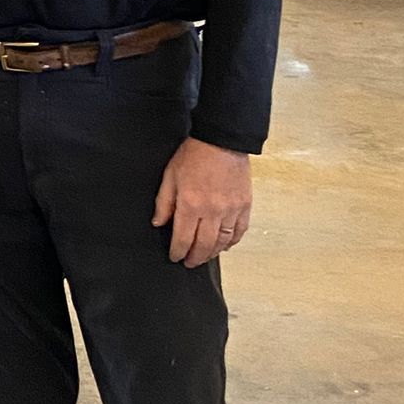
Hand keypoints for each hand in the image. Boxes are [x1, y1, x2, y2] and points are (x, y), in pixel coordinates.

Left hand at [152, 137, 251, 267]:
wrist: (222, 140)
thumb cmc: (194, 154)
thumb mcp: (170, 176)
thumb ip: (164, 202)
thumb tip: (159, 223)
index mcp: (191, 205)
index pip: (183, 239)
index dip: (178, 252)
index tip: (175, 257)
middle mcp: (212, 211)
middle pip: (203, 246)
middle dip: (195, 258)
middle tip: (189, 263)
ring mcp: (231, 210)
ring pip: (222, 242)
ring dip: (212, 253)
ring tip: (204, 256)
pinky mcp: (244, 205)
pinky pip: (239, 231)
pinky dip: (232, 242)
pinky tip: (225, 245)